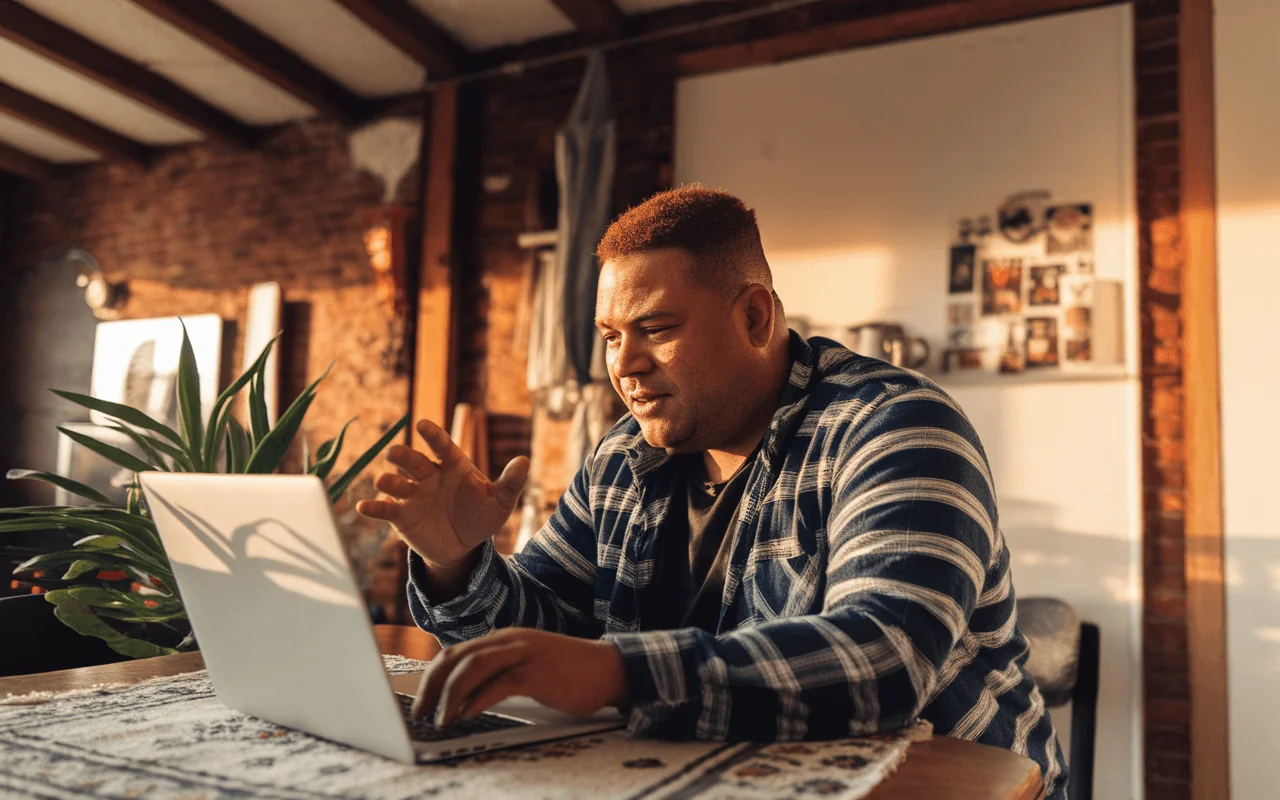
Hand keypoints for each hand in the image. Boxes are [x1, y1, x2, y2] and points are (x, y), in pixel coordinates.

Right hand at [356, 419, 529, 568]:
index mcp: (452, 466)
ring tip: (383, 482)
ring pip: (396, 483)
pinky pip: (384, 509)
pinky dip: (372, 506)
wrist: (463, 546)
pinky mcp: (400, 516)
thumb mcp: (500, 502)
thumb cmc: (481, 516)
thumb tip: (525, 460)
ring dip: (388, 481)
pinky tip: (363, 506)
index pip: (442, 447)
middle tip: (394, 453)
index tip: (423, 425)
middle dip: (403, 456)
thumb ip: (510, 482)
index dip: (432, 436)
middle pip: (413, 462)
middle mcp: (428, 476)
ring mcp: (412, 495)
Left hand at [412, 629, 627, 727]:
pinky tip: (466, 715)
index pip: (455, 653)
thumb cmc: (567, 672)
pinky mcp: (537, 673)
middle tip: (420, 713)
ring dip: (449, 695)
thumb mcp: (525, 665)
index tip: (421, 701)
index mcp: (503, 638)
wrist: (608, 668)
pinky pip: (498, 685)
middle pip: (456, 657)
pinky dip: (476, 700)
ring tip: (440, 719)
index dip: (431, 677)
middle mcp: (508, 640)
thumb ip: (499, 671)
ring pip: (472, 668)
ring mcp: (523, 654)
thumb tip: (464, 694)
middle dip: (431, 686)